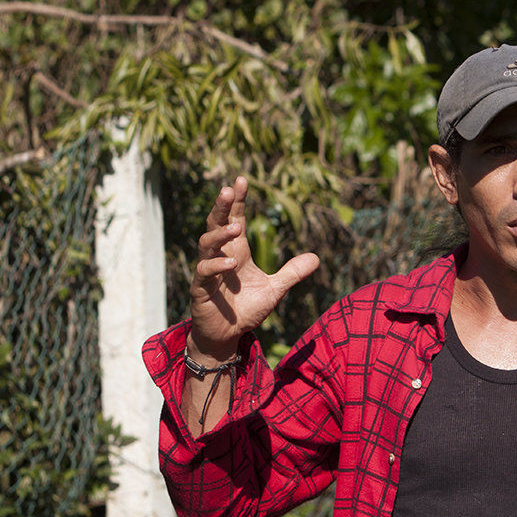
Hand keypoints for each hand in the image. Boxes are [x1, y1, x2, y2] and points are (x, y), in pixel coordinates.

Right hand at [189, 176, 319, 360]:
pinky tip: (232, 263)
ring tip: (236, 228)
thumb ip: (293, 273)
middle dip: (221, 207)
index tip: (241, 180)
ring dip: (220, 234)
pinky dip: (216, 265)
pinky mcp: (201, 288)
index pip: (236, 219)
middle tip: (227, 190)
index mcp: (237, 251)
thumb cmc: (246, 310)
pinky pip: (204, 271)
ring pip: (206, 243)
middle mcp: (220, 256)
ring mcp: (208, 271)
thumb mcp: (275, 290)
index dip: (237, 201)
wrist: (227, 336)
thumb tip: (316, 257)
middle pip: (216, 224)